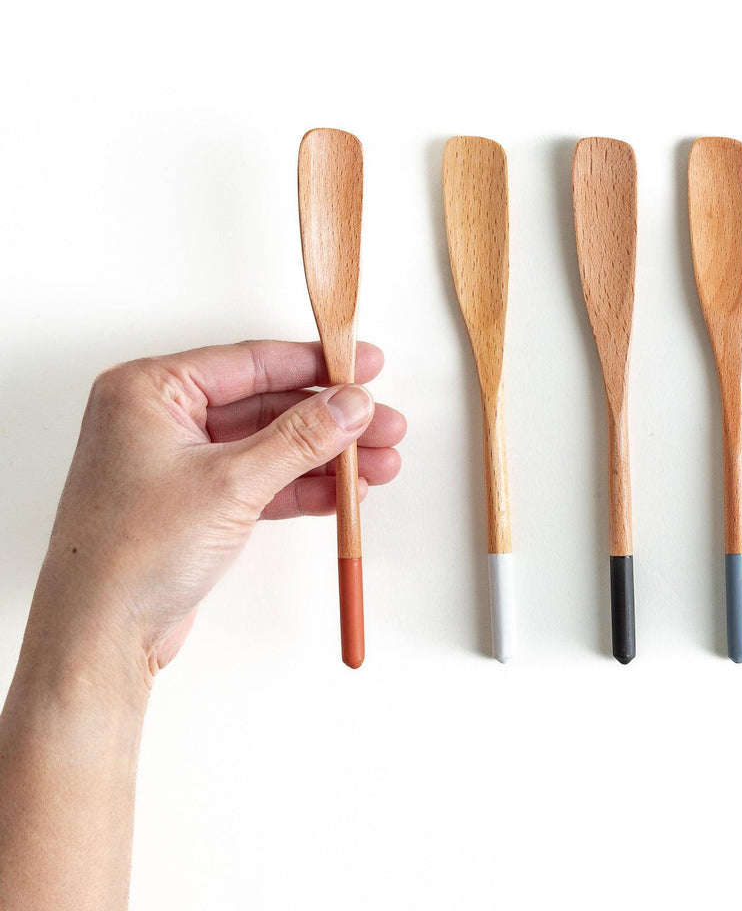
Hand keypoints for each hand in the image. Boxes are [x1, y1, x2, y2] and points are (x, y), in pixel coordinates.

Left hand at [25, 339, 405, 685]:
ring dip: (326, 457)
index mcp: (148, 391)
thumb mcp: (231, 483)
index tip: (363, 365)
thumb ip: (300, 438)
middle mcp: (160, 420)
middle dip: (331, 420)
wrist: (100, 637)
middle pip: (268, 405)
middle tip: (382, 423)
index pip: (250, 363)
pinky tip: (343, 492)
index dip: (314, 364)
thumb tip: (349, 404)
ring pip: (271, 445)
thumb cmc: (128, 556)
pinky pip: (262, 480)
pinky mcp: (196, 503)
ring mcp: (179, 463)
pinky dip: (303, 487)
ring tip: (378, 462)